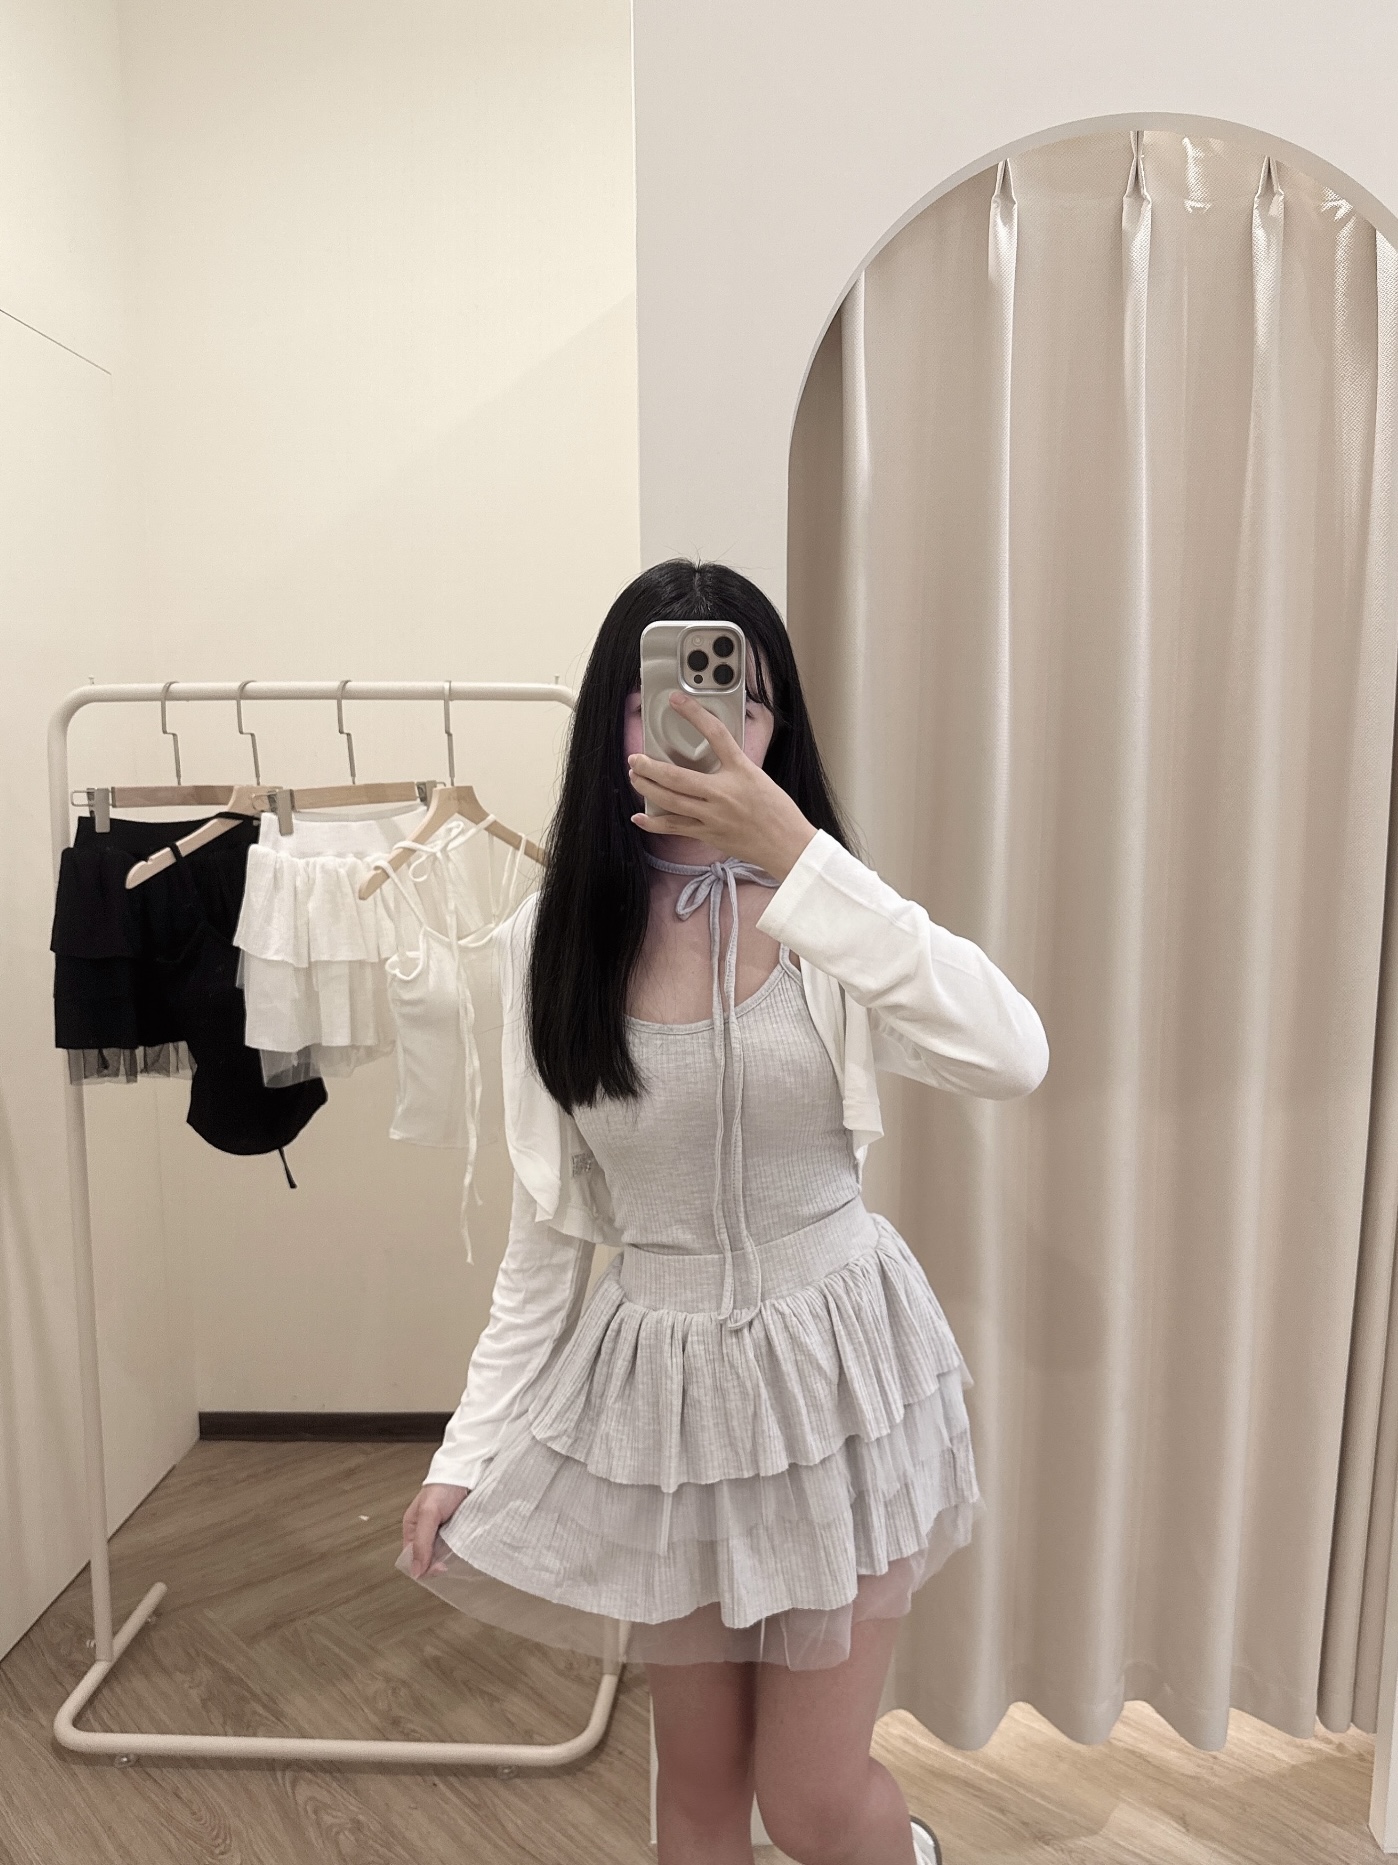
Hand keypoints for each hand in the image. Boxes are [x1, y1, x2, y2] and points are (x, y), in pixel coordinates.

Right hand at [402, 1482, 468, 1577]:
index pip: (412, 1558)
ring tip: (457, 1558)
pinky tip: (464, 1551)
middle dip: (437, 1564)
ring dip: (449, 1558)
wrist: (466, 1472)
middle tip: (449, 1564)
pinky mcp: (457, 1530)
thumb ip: (422, 1542)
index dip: (423, 1567)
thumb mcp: (428, 1514)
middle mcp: (426, 1533)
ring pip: (442, 1555)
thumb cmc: (443, 1487)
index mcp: (413, 1529)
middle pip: (428, 1559)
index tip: (438, 1568)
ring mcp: (442, 1532)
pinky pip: (455, 1547)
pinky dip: (459, 1551)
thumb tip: (416, 1571)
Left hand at [628, 691, 817, 879]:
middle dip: (650, 766)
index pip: (716, 734)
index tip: (677, 701)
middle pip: (677, 776)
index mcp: (741, 771)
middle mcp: (723, 793)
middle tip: (635, 758)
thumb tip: (714, 757)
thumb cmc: (778, 812)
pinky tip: (640, 817)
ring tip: (635, 778)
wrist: (788, 845)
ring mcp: (713, 816)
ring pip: (670, 801)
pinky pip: (675, 827)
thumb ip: (734, 766)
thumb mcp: (759, 777)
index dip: (694, 714)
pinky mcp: (709, 834)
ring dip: (647, 789)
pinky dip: (654, 823)